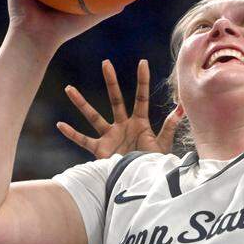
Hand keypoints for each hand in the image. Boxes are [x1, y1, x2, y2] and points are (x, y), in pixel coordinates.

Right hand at [57, 59, 182, 158]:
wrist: (142, 181)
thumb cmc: (153, 163)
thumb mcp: (163, 144)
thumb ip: (170, 126)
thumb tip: (183, 107)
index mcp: (140, 122)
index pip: (141, 97)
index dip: (142, 81)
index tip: (142, 62)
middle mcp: (123, 125)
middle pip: (115, 99)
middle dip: (111, 82)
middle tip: (106, 63)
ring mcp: (110, 136)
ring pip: (93, 116)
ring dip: (81, 103)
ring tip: (69, 89)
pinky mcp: (101, 150)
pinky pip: (84, 140)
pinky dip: (72, 134)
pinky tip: (60, 125)